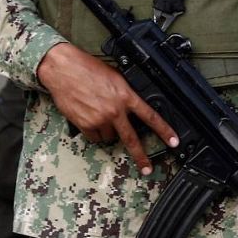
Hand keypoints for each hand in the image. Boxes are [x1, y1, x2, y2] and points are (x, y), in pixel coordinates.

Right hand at [35, 42, 178, 173]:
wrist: (64, 69)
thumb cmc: (87, 68)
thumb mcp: (114, 77)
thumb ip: (125, 93)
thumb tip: (131, 106)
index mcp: (125, 96)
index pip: (150, 116)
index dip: (164, 131)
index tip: (173, 141)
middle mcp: (114, 110)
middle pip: (131, 139)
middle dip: (141, 156)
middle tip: (147, 169)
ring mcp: (99, 120)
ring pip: (109, 137)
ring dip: (108, 131)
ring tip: (99, 114)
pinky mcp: (85, 125)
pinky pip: (94, 136)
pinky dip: (93, 131)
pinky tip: (89, 117)